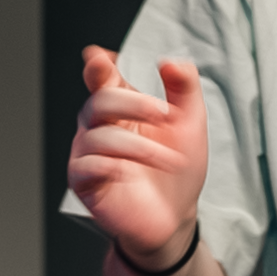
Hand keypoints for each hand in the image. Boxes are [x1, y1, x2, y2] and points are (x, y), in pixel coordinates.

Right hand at [67, 48, 207, 270]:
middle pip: (100, 102)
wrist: (176, 217)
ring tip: (168, 158)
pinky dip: (108, 165)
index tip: (101, 58)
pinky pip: (85, 166)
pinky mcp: (85, 183)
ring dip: (139, 145)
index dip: (99, 67)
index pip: (103, 79)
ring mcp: (90, 154)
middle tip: (165, 113)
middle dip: (133, 103)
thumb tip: (171, 61)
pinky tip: (127, 171)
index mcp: (122, 108)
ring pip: (100, 136)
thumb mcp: (191, 123)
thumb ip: (184, 88)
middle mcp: (101, 127)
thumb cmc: (178, 170)